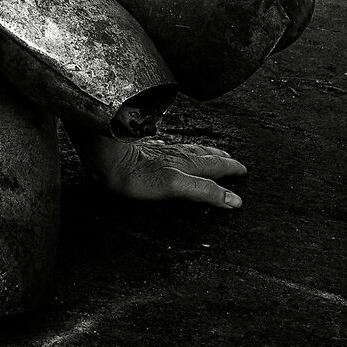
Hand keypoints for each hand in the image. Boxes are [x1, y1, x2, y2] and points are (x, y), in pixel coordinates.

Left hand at [83, 132, 247, 209]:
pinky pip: (168, 147)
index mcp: (185, 164)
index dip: (229, 169)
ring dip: (202, 152)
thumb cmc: (135, 173)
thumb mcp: (174, 186)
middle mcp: (175, 154)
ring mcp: (158, 150)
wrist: (104, 153)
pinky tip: (171, 148)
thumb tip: (233, 199)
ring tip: (210, 152)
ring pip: (187, 149)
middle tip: (232, 160)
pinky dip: (177, 148)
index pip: (214, 166)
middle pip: (203, 155)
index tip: (243, 170)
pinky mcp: (142, 149)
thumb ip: (204, 190)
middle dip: (219, 158)